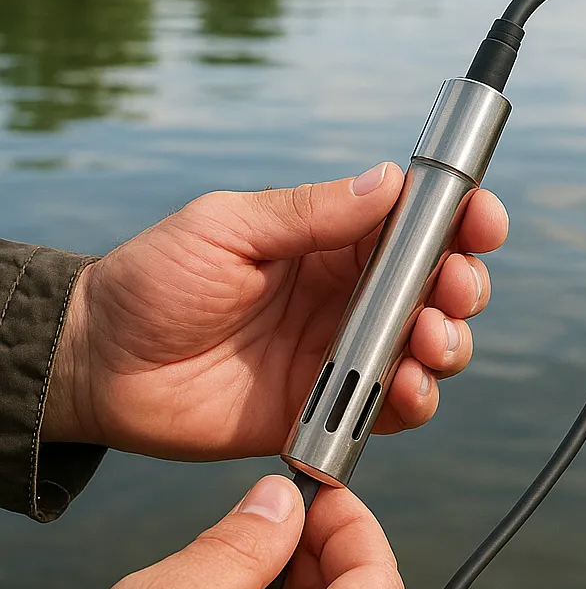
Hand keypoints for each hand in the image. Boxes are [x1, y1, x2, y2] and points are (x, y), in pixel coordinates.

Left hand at [46, 162, 507, 458]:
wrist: (101, 366)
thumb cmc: (157, 279)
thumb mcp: (228, 228)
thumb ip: (310, 212)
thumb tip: (388, 180)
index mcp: (334, 241)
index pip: (417, 225)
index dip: (461, 219)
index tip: (482, 220)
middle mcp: (351, 295)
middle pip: (439, 286)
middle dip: (464, 285)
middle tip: (451, 288)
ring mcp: (345, 354)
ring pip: (429, 347)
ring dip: (449, 342)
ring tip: (428, 339)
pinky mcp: (330, 407)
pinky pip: (393, 408)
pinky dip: (415, 400)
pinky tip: (406, 389)